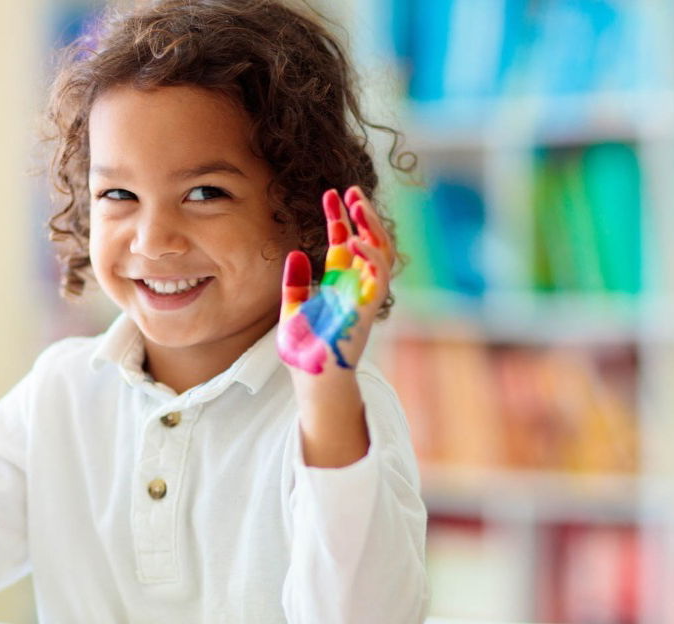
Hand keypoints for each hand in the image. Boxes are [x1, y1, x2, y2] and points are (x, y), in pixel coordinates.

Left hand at [277, 187, 393, 374]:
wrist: (312, 381)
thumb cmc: (305, 352)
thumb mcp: (292, 311)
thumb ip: (295, 284)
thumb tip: (296, 253)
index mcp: (338, 284)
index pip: (344, 242)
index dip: (339, 217)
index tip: (332, 193)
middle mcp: (354, 287)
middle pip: (366, 241)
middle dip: (362, 215)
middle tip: (352, 190)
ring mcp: (363, 296)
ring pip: (380, 254)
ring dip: (372, 228)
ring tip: (358, 205)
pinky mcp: (367, 309)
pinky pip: (379, 278)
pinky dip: (370, 258)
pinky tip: (355, 241)